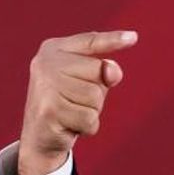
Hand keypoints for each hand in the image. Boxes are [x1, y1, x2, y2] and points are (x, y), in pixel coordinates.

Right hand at [17, 29, 137, 174]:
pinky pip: (89, 118)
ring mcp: (45, 86)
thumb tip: (112, 71)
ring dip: (91, 111)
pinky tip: (70, 125)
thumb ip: (102, 71)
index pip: (90, 41)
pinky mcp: (49, 110)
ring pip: (95, 96)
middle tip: (76, 101)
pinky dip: (87, 127)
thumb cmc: (68, 104)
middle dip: (97, 92)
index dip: (112, 40)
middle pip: (98, 71)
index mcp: (54, 49)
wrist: (39, 137)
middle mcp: (46, 63)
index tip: (134, 37)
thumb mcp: (86, 82)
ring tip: (72, 113)